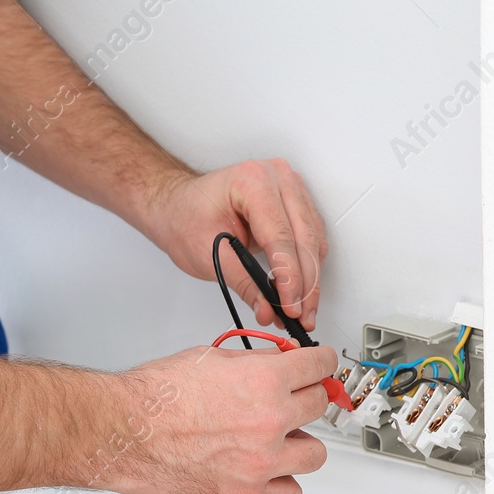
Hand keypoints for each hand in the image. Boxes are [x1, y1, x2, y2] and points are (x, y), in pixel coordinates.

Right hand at [101, 343, 336, 493]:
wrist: (124, 432)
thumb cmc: (154, 399)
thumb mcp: (210, 359)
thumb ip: (253, 364)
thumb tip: (277, 364)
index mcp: (264, 381)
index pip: (320, 366)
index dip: (321, 364)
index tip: (320, 368)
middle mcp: (269, 421)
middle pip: (320, 406)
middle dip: (306, 399)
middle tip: (291, 401)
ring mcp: (261, 462)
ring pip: (315, 454)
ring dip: (300, 444)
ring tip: (278, 440)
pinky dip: (283, 484)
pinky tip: (269, 473)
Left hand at [142, 160, 327, 331]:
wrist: (179, 206)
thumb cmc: (186, 218)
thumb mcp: (208, 255)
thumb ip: (243, 284)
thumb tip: (268, 310)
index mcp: (251, 181)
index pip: (280, 236)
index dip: (289, 277)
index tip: (290, 307)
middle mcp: (276, 176)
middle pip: (304, 237)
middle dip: (305, 284)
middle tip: (300, 316)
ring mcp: (289, 184)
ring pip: (314, 238)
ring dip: (311, 278)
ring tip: (303, 310)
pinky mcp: (295, 199)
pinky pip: (312, 235)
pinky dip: (309, 264)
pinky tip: (303, 289)